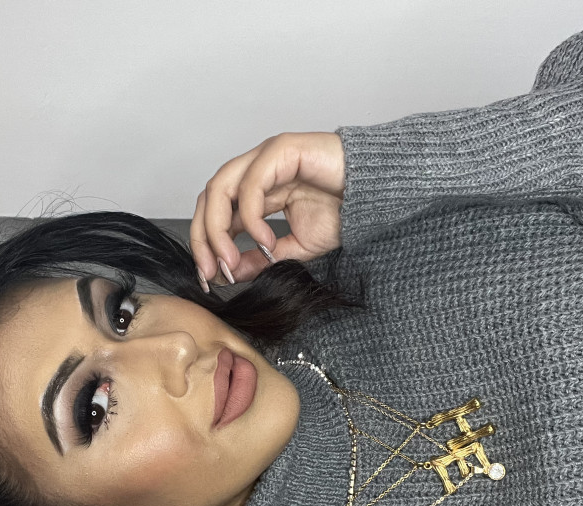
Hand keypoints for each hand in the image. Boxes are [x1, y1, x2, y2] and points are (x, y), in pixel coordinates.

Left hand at [191, 132, 344, 286]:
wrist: (379, 196)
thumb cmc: (345, 213)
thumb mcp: (295, 248)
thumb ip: (261, 259)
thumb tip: (230, 274)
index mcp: (256, 189)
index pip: (214, 213)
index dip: (205, 245)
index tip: (208, 278)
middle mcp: (255, 169)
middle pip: (209, 200)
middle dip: (203, 239)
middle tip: (211, 273)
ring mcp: (266, 157)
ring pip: (220, 189)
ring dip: (218, 230)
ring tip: (230, 262)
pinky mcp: (281, 149)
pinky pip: (251, 184)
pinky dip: (250, 217)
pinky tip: (265, 241)